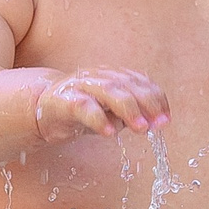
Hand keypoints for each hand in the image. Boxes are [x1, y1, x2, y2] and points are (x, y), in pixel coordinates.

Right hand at [34, 68, 169, 140]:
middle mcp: (99, 76)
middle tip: (158, 125)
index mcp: (113, 76)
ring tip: (141, 128)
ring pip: (109, 91)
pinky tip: (109, 132)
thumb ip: (129, 114)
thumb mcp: (110, 112)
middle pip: (128, 84)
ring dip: (129, 109)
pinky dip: (98, 118)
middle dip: (147, 104)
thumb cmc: (81, 111)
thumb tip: (151, 123)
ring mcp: (81, 86)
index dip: (156, 100)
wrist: (43, 109)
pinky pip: (83, 106)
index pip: (141, 83)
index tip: (165, 120)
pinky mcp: (64, 100)